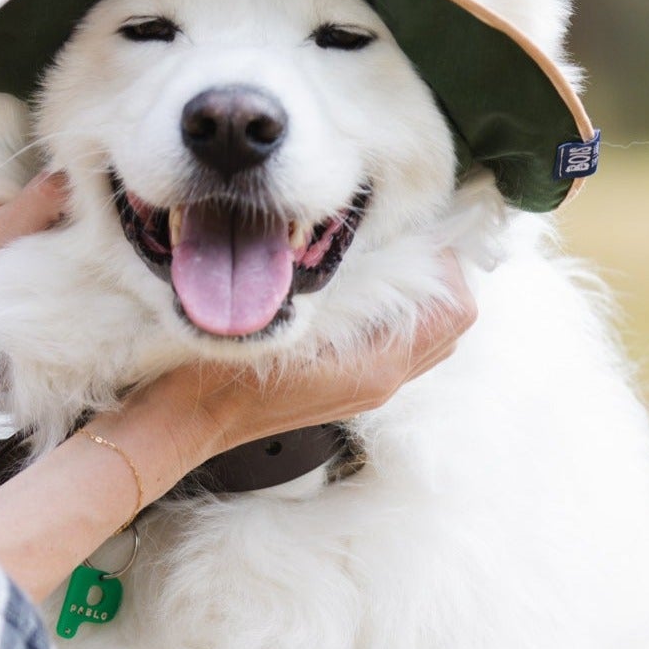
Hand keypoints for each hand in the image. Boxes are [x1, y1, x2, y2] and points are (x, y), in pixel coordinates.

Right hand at [119, 253, 476, 477]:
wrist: (193, 418)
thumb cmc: (230, 365)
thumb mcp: (289, 312)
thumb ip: (346, 281)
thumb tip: (392, 242)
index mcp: (381, 364)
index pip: (455, 306)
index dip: (443, 260)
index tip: (413, 230)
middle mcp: (385, 380)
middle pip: (450, 321)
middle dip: (437, 276)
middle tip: (403, 239)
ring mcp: (369, 387)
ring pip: (428, 336)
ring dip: (417, 298)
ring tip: (383, 261)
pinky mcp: (350, 386)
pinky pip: (398, 347)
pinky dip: (393, 317)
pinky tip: (354, 292)